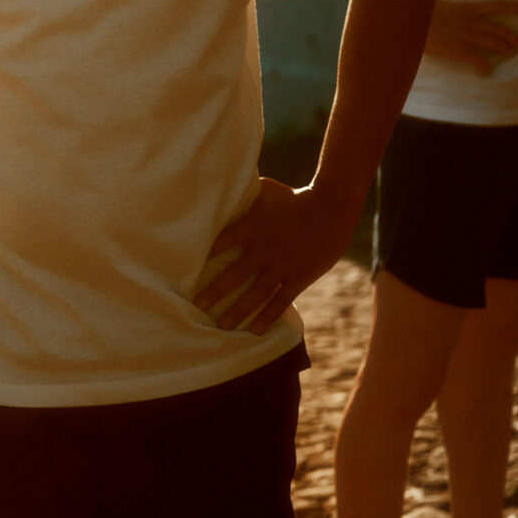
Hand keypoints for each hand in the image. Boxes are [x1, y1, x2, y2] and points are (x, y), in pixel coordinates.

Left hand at [195, 177, 362, 334]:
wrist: (332, 206)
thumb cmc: (295, 196)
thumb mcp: (265, 190)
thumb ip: (244, 195)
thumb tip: (223, 186)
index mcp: (251, 228)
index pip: (219, 245)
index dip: (202, 258)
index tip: (184, 271)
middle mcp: (262, 249)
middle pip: (233, 275)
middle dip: (213, 292)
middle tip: (196, 307)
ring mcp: (282, 265)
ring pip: (255, 294)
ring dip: (238, 311)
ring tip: (221, 326)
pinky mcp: (300, 276)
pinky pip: (281, 300)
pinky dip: (268, 316)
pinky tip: (255, 330)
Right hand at [425, 0, 517, 74]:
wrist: (411, 20)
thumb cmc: (419, 11)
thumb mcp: (434, 1)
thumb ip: (444, 5)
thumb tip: (441, 3)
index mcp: (467, 8)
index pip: (496, 6)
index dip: (513, 8)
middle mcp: (471, 22)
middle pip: (500, 29)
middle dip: (512, 37)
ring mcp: (466, 36)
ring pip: (495, 43)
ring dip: (506, 49)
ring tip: (511, 54)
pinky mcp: (459, 49)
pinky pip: (478, 60)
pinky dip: (485, 67)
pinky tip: (486, 72)